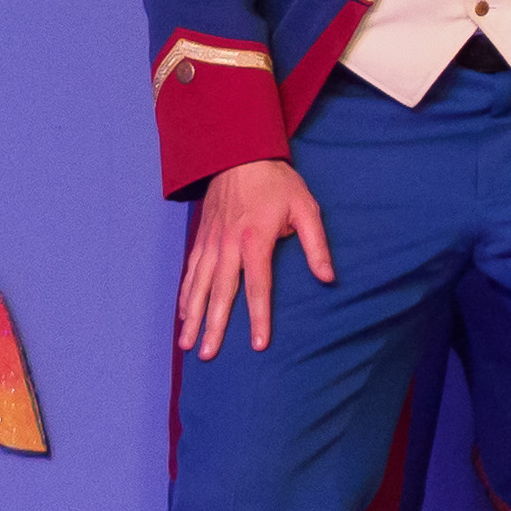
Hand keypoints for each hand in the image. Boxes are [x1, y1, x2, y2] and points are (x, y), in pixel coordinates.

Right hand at [177, 157, 332, 357]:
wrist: (240, 155)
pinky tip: (183, 314)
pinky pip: (190, 272)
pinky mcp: (200, 239)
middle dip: (215, 327)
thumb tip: (328, 277)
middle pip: (221, 294)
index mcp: (256, 240)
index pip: (258, 287)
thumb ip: (316, 245)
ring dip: (193, 317)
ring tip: (188, 345)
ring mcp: (210, 244)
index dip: (259, 318)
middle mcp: (228, 246)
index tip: (259, 345)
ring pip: (199, 287)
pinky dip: (185, 295)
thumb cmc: (277, 183)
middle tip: (208, 355)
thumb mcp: (306, 208)